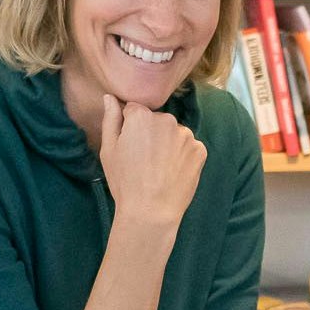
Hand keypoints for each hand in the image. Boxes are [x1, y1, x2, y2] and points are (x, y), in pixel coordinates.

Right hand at [98, 94, 206, 226]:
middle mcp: (167, 119)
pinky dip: (182, 157)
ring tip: (159, 169)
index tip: (130, 147)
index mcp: (142, 116)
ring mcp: (186, 134)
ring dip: (168, 144)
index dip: (130, 128)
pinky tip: (173, 173)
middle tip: (144, 161)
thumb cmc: (125, 182)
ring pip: (174, 134)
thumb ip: (111, 119)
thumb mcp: (109, 150)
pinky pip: (189, 147)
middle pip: (157, 121)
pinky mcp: (200, 150)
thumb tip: (110, 97)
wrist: (151, 211)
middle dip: (151, 134)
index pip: (135, 110)